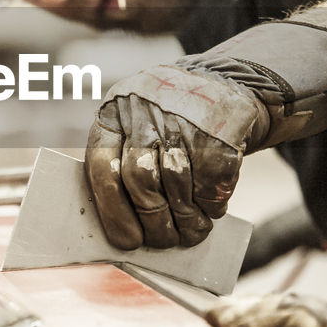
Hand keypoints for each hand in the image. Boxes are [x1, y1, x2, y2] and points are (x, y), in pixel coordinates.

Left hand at [85, 20, 326, 250]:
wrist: (222, 86)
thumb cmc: (167, 120)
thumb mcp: (132, 125)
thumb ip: (120, 165)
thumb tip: (121, 231)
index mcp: (114, 112)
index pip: (103, 168)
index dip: (113, 211)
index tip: (127, 240)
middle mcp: (145, 111)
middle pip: (140, 181)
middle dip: (152, 220)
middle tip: (161, 239)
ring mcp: (183, 120)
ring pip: (176, 187)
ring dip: (184, 220)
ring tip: (188, 230)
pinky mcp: (219, 134)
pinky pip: (209, 186)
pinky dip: (209, 208)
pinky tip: (209, 209)